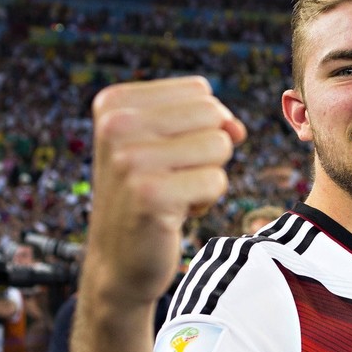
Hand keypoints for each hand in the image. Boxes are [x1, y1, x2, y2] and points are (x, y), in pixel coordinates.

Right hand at [85, 76, 245, 306]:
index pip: (199, 90)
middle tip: (172, 177)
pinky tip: (173, 214)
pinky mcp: (151, 195)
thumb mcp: (167, 144)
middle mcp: (115, 125)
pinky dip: (205, 201)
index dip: (198, 127)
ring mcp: (130, 160)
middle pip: (213, 114)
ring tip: (173, 194)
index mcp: (114, 103)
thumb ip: (207, 119)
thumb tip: (237, 129)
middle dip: (207, 150)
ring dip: (207, 176)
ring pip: (220, 145)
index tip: (165, 156)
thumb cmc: (150, 194)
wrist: (118, 260)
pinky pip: (217, 181)